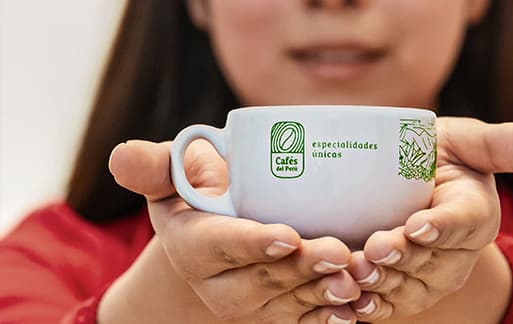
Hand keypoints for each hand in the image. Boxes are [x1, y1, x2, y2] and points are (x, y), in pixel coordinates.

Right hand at [100, 140, 360, 322]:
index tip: (287, 236)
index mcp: (190, 244)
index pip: (217, 246)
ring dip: (320, 297)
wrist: (221, 234)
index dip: (249, 244)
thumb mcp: (173, 174)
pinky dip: (326, 320)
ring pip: (284, 307)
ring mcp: (247, 303)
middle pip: (258, 282)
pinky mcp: (273, 314)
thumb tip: (122, 157)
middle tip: (339, 253)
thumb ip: (154, 166)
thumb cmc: (201, 193)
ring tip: (353, 282)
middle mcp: (216, 283)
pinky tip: (352, 312)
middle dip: (298, 271)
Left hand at [345, 118, 512, 322]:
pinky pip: (387, 307)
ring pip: (407, 289)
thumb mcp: (460, 143)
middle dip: (403, 257)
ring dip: (381, 284)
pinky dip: (368, 308)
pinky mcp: (401, 293)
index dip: (442, 227)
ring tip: (355, 271)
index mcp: (474, 214)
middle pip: (431, 261)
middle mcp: (456, 254)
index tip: (418, 225)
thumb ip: (496, 144)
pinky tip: (348, 303)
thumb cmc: (434, 158)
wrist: (400, 187)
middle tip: (376, 247)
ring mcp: (429, 279)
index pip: (464, 222)